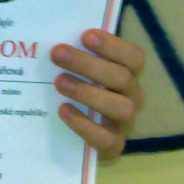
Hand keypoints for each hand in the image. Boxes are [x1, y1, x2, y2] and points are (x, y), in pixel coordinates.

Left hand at [49, 29, 145, 159]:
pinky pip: (106, 139)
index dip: (113, 45)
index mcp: (129, 74)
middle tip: (58, 53)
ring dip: (88, 92)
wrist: (78, 138)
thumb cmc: (79, 92)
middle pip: (122, 78)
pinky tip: (64, 110)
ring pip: (120, 107)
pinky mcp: (114, 147)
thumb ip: (75, 54)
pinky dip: (84, 124)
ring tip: (60, 82)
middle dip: (88, 64)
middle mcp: (133, 97)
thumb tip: (50, 36)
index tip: (85, 35)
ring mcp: (126, 124)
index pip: (134, 56)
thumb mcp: (80, 71)